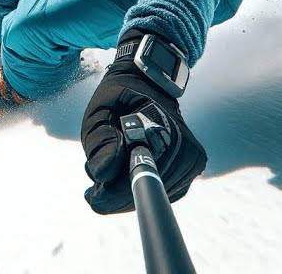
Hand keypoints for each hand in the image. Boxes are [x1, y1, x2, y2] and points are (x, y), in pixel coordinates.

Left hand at [81, 33, 206, 214]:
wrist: (148, 85)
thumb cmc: (119, 100)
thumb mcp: (99, 114)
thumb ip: (99, 142)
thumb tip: (105, 174)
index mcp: (162, 130)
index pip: (136, 178)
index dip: (110, 195)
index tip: (89, 196)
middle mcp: (184, 147)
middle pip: (144, 193)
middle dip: (114, 193)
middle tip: (94, 180)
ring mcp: (192, 160)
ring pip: (154, 196)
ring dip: (127, 191)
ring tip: (110, 170)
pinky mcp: (192, 168)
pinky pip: (164, 192)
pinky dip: (142, 188)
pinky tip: (127, 173)